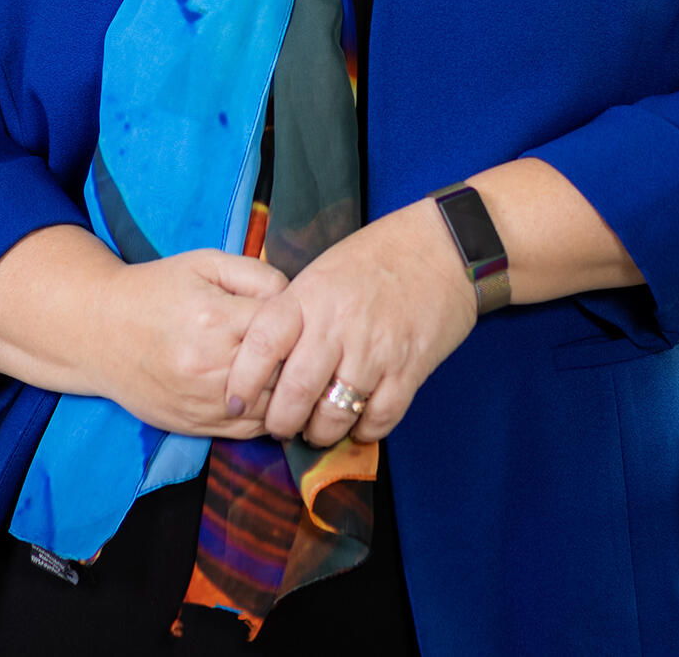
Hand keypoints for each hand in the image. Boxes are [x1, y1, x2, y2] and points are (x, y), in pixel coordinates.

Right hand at [90, 249, 287, 437]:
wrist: (98, 331)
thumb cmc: (157, 290)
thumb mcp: (205, 263)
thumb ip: (257, 273)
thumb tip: (295, 298)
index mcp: (216, 318)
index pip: (286, 327)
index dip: (299, 322)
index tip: (298, 319)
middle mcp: (211, 365)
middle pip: (285, 371)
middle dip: (298, 359)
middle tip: (302, 349)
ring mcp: (203, 401)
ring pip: (274, 407)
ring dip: (286, 392)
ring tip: (286, 373)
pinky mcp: (196, 425)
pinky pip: (252, 430)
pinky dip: (267, 415)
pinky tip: (266, 395)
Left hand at [224, 201, 476, 448]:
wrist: (444, 247)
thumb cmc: (377, 257)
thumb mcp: (323, 270)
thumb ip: (293, 309)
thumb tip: (261, 354)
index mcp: (310, 296)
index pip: (263, 344)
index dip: (242, 380)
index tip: (234, 402)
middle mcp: (338, 325)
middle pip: (296, 392)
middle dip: (280, 421)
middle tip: (278, 426)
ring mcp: (376, 350)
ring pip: (335, 414)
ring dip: (320, 432)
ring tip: (316, 429)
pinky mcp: (410, 369)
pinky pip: (379, 418)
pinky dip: (363, 431)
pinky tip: (357, 424)